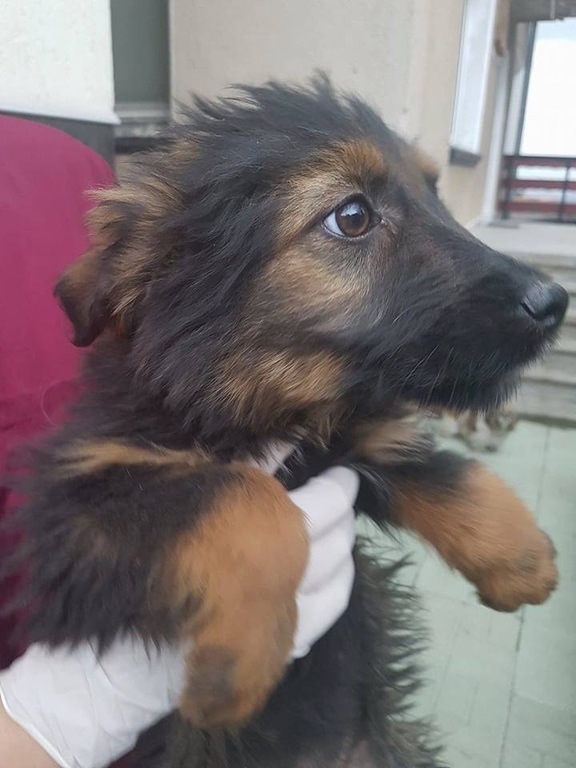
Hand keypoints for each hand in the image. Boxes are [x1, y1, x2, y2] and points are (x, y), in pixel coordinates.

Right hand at [0, 464, 357, 767]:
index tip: (346, 472)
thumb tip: (290, 437)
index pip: (327, 502)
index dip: (342, 484)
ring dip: (346, 550)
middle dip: (345, 514)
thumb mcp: (203, 497)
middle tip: (340, 497)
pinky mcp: (284, 646)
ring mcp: (291, 616)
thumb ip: (251, 466)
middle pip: (339, 539)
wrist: (129, 650)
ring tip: (339, 532)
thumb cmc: (159, 552)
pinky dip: (338, 588)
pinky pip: (329, 615)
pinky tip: (332, 576)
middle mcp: (292, 573)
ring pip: (341, 578)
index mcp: (272, 530)